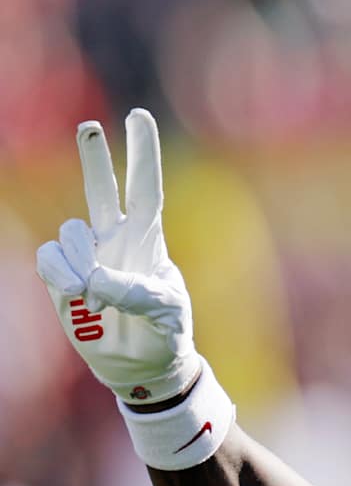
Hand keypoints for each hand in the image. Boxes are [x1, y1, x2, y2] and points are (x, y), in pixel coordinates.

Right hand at [35, 110, 197, 404]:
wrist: (144, 367)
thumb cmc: (165, 336)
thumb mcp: (165, 315)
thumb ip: (133, 292)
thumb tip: (93, 277)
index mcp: (150, 243)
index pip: (146, 191)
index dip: (142, 156)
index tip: (139, 118)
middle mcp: (116, 243)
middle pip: (103, 192)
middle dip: (95, 159)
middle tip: (90, 126)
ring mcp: (87, 258)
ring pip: (69, 234)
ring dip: (78, 262)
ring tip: (96, 297)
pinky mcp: (63, 277)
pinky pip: (49, 260)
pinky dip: (59, 274)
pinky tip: (76, 295)